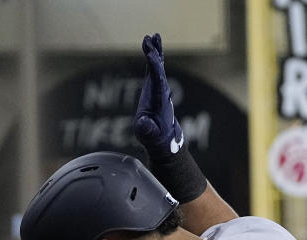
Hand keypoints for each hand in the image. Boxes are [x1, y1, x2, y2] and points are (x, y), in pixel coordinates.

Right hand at [134, 33, 184, 159]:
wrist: (162, 136)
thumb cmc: (153, 136)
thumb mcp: (147, 135)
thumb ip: (146, 129)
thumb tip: (143, 124)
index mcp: (159, 100)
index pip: (158, 80)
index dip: (154, 67)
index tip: (150, 54)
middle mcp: (162, 91)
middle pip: (159, 69)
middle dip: (154, 55)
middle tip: (149, 41)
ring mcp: (159, 87)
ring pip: (158, 66)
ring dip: (155, 51)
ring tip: (152, 36)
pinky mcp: (155, 86)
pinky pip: (155, 68)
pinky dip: (153, 56)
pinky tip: (151, 45)